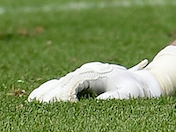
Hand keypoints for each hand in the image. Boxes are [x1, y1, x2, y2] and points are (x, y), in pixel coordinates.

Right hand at [26, 61, 161, 102]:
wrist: (143, 80)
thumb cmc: (136, 88)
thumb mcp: (128, 94)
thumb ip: (113, 98)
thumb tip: (96, 104)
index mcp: (96, 72)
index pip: (74, 83)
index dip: (64, 94)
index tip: (60, 105)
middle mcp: (87, 70)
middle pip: (62, 81)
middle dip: (50, 93)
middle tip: (36, 106)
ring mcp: (83, 73)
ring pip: (59, 81)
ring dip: (46, 92)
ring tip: (32, 103)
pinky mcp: (82, 79)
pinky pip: (60, 83)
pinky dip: (49, 89)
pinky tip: (37, 98)